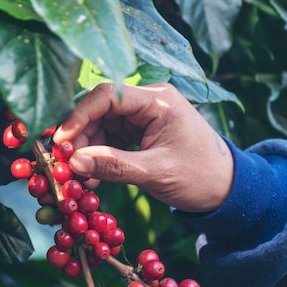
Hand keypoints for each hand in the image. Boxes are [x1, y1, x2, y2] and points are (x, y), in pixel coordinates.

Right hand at [52, 83, 233, 211]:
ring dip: (87, 149)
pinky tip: (92, 177)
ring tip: (79, 177)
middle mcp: (149, 102)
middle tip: (66, 164)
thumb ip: (115, 165)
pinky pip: (110, 138)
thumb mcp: (156, 172)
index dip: (79, 116)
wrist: (226, 190)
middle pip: (100, 110)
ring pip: (102, 125)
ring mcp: (144, 117)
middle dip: (81, 137)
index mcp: (158, 100)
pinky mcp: (141, 132)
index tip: (61, 141)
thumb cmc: (200, 176)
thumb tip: (74, 162)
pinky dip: (99, 156)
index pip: (108, 96)